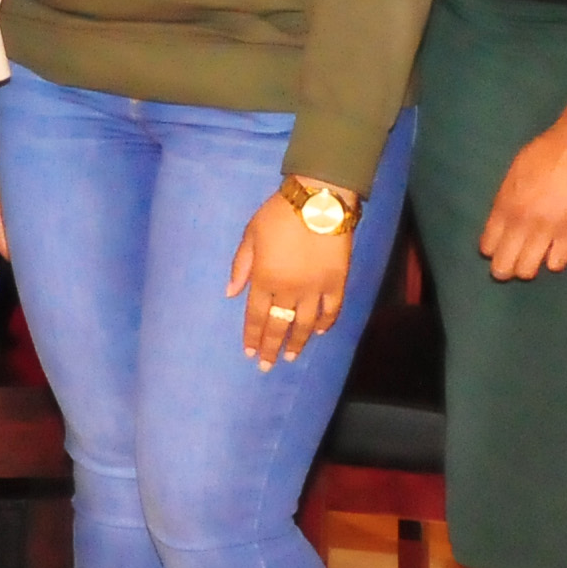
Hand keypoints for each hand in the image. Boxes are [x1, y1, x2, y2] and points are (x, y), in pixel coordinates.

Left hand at [225, 194, 352, 366]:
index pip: (256, 315)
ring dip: (298, 342)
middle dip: (271, 348)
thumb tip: (230, 293)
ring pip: (305, 325)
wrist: (318, 201)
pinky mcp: (336, 282)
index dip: (252, 335)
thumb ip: (241, 265)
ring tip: (291, 356)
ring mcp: (315, 289)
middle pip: (279, 326)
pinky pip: (332, 310)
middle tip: (266, 366)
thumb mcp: (251, 234)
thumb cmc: (279, 214)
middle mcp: (288, 290)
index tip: (249, 352)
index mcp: (265, 279)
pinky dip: (327, 323)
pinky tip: (321, 332)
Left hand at [476, 116, 566, 280]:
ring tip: (535, 258)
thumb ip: (506, 198)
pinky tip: (557, 251)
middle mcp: (520, 222)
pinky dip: (554, 261)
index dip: (492, 250)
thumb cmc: (548, 150)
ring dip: (529, 268)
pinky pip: (557, 263)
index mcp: (504, 205)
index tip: (499, 248)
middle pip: (503, 266)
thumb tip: (503, 219)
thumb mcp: (515, 172)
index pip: (487, 246)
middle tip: (514, 263)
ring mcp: (546, 230)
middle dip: (506, 268)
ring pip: (528, 271)